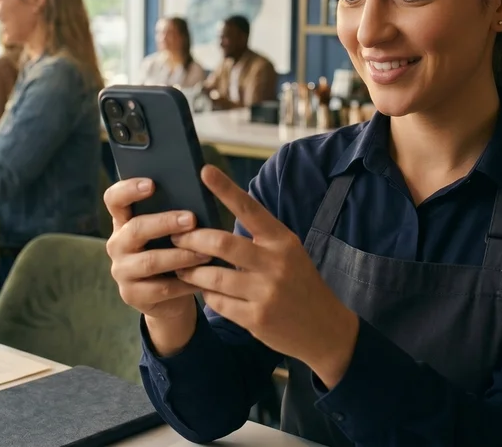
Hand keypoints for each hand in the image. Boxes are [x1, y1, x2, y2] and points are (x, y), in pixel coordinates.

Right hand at [104, 178, 212, 349]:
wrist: (167, 297)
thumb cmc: (172, 252)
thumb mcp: (169, 233)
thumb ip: (174, 215)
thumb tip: (199, 198)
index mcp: (123, 221)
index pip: (114, 199)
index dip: (129, 189)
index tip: (153, 184)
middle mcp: (117, 244)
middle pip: (136, 229)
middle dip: (165, 223)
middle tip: (192, 219)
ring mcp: (121, 271)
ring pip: (150, 261)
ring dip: (181, 256)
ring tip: (205, 252)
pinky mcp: (132, 295)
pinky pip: (162, 288)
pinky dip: (185, 282)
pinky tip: (204, 277)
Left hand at [172, 166, 360, 386]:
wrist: (325, 329)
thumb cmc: (300, 284)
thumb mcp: (289, 254)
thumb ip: (259, 239)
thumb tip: (216, 227)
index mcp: (283, 241)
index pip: (250, 209)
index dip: (226, 189)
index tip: (205, 171)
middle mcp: (275, 263)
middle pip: (221, 243)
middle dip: (191, 238)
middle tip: (175, 236)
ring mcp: (266, 292)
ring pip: (212, 275)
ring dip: (191, 270)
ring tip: (181, 266)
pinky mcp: (256, 318)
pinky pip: (217, 301)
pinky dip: (206, 294)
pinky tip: (204, 291)